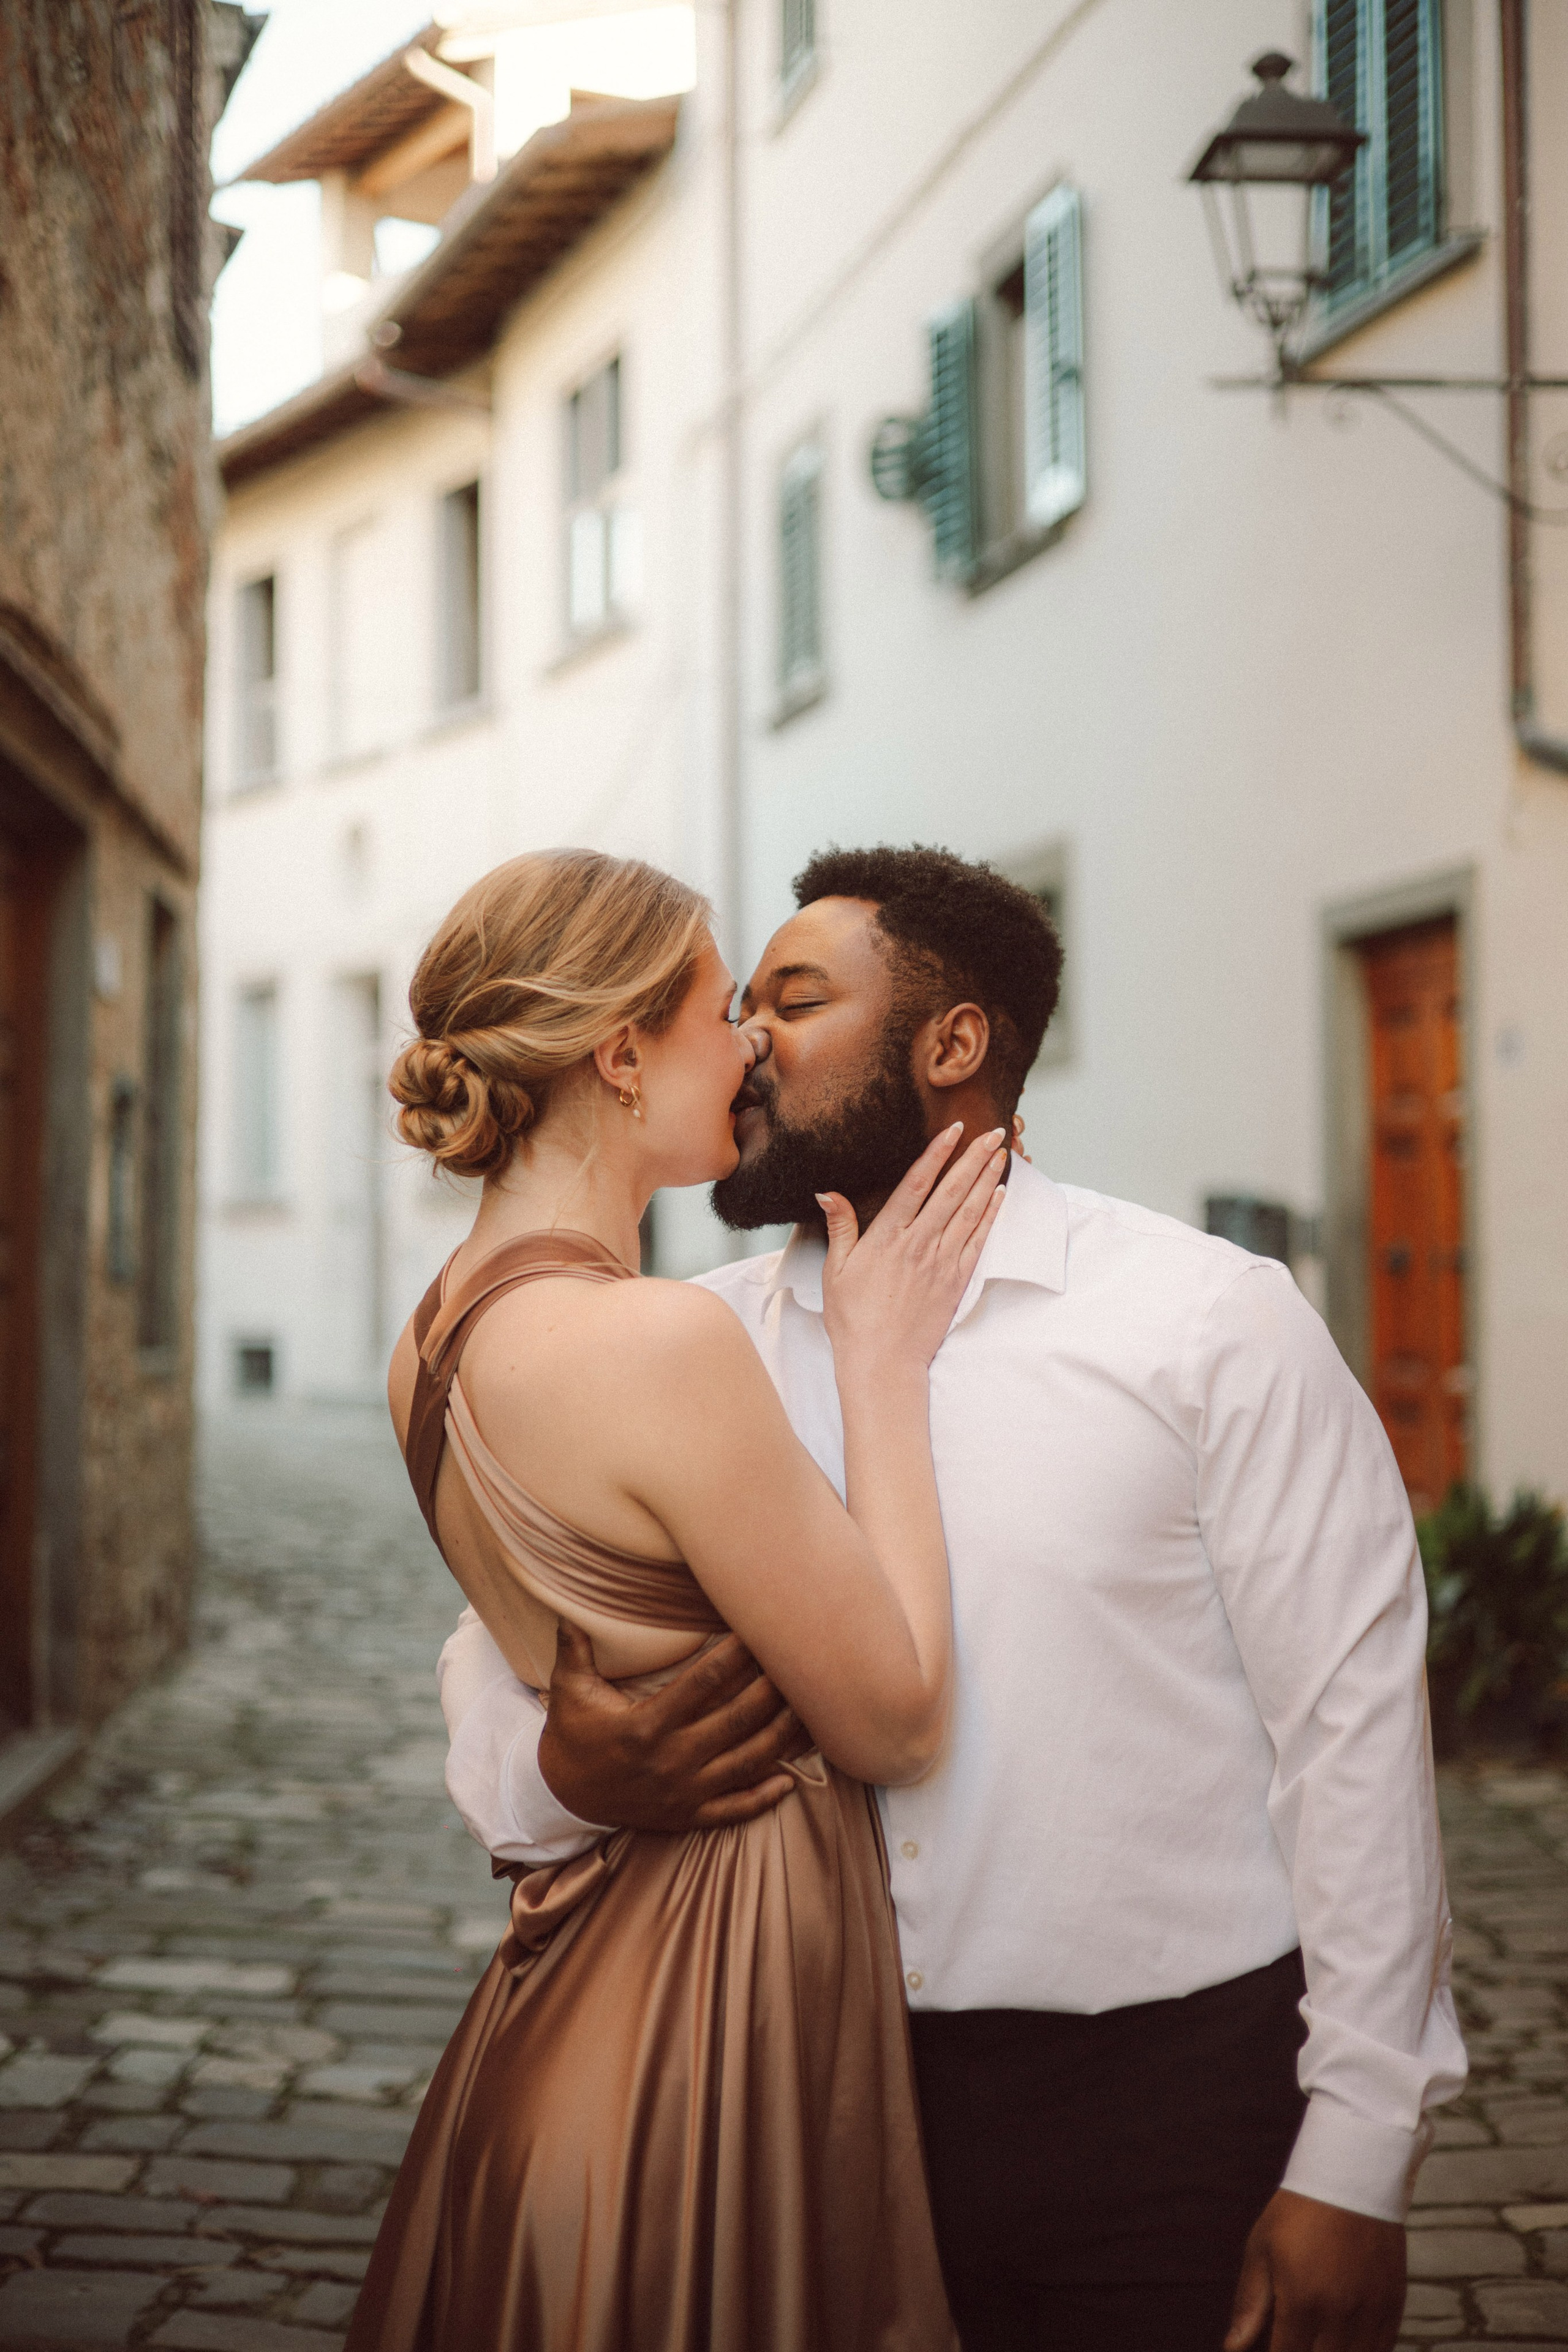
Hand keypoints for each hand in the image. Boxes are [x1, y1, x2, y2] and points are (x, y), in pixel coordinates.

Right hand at [538, 1623, 812, 1833]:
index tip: (760, 1629)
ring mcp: (685, 1792)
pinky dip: (767, 1797)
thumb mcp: (569, 1691)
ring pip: (748, 1762)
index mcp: (646, 1725)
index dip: (736, 1656)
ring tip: (811, 1709)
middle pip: (737, 1720)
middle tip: (800, 1661)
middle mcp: (671, 1760)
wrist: (562, 1798)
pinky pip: (737, 1809)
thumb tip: (569, 1606)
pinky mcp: (690, 1816)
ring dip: (783, 1735)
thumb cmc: (572, 1736)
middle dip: (773, 1689)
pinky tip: (792, 1779)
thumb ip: (575, 1648)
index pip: (704, 1683)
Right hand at [819, 1123, 1006, 1373]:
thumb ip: (840, 1227)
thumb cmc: (853, 1319)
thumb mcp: (835, 1270)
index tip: (954, 1130)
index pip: (917, 1184)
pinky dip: (991, 1215)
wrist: (882, 1362)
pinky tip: (1000, 1195)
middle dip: (974, 1158)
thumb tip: (828, 1192)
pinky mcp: (956, 1281)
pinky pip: (978, 1240)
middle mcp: (919, 1244)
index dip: (937, 1153)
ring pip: (970, 1211)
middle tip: (992, 1131)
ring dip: (988, 1178)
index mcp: (887, 1237)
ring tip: (1001, 1153)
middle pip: (952, 1191)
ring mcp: (941, 1262)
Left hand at [1225, 2190, 1405, 2351]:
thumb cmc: (1298, 2212)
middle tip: (1294, 2340)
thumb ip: (1250, 2304)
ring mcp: (1370, 2313)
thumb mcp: (1262, 2249)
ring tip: (1317, 2340)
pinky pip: (1382, 2350)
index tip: (1272, 2348)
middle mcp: (1338, 2314)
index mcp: (1300, 2301)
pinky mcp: (1393, 2306)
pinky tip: (1344, 2343)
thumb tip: (1231, 2348)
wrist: (1352, 2176)